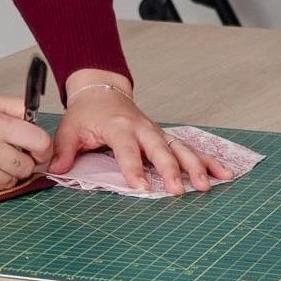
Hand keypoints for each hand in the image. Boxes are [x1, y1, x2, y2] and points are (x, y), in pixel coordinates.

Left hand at [50, 86, 234, 194]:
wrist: (102, 90)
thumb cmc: (87, 112)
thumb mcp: (70, 127)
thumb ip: (65, 149)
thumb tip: (56, 169)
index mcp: (117, 126)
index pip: (126, 149)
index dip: (133, 168)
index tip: (140, 187)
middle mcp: (141, 128)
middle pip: (159, 149)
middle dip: (170, 170)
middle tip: (179, 190)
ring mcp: (157, 132)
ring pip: (180, 148)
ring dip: (195, 166)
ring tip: (207, 185)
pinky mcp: (166, 136)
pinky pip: (189, 148)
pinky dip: (207, 160)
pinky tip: (224, 173)